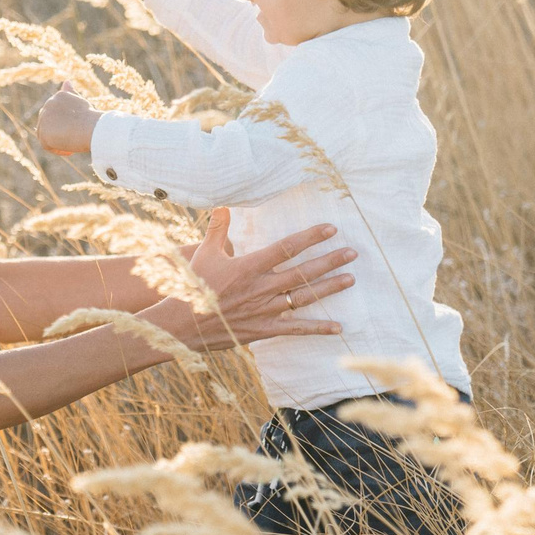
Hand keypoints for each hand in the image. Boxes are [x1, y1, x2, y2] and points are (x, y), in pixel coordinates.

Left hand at [34, 85, 100, 155]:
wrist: (92, 128)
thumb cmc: (92, 118)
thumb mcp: (81, 102)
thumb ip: (71, 94)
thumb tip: (66, 81)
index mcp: (59, 96)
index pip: (57, 113)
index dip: (66, 123)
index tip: (78, 128)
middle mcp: (49, 104)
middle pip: (49, 123)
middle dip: (60, 132)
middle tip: (75, 138)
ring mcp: (44, 118)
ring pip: (47, 135)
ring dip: (58, 142)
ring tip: (74, 143)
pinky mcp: (42, 133)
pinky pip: (47, 145)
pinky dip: (58, 150)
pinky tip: (70, 150)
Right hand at [157, 211, 354, 351]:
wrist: (181, 325)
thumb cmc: (192, 287)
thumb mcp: (203, 253)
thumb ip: (217, 228)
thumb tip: (225, 203)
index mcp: (249, 266)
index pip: (287, 247)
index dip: (311, 237)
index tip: (331, 229)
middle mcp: (261, 287)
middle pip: (303, 271)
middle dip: (330, 261)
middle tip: (352, 253)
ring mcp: (265, 310)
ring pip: (304, 297)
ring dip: (329, 288)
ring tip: (350, 279)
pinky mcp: (264, 330)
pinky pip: (295, 329)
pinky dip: (318, 328)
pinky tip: (338, 327)